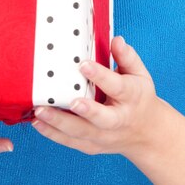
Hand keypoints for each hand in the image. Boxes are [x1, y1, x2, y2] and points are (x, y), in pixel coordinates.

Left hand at [31, 36, 158, 156]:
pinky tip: (37, 123)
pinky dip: (53, 134)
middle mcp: (118, 120)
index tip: (83, 64)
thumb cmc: (138, 97)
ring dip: (59, 123)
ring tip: (39, 112)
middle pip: (101, 118)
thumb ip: (127, 57)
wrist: (146, 133)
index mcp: (131, 97)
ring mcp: (104, 136)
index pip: (117, 86)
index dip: (100, 76)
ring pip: (81, 132)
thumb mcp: (140, 74)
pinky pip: (70, 142)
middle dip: (86, 111)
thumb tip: (116, 40)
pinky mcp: (91, 145)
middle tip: (69, 101)